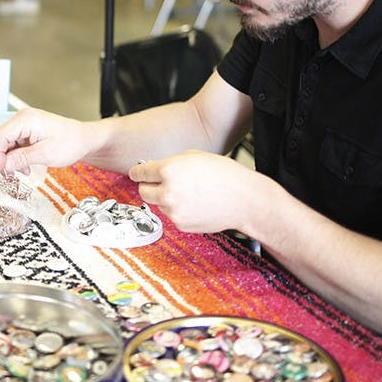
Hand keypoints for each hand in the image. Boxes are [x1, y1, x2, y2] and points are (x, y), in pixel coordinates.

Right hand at [0, 108, 88, 177]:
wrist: (84, 139)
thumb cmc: (71, 142)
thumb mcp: (46, 154)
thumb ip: (22, 158)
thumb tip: (3, 165)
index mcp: (26, 120)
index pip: (0, 136)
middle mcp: (22, 119)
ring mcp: (23, 125)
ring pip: (3, 144)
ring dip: (6, 160)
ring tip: (15, 174)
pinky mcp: (26, 132)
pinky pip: (12, 146)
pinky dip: (14, 158)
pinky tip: (23, 168)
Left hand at [130, 150, 268, 233]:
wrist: (244, 200)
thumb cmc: (224, 175)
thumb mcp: (194, 156)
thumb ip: (170, 162)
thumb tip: (155, 169)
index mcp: (168, 170)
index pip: (140, 172)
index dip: (138, 171)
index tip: (137, 173)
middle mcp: (167, 192)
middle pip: (143, 191)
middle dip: (148, 186)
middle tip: (158, 182)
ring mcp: (173, 211)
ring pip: (158, 204)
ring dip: (165, 198)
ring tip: (188, 192)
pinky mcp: (181, 224)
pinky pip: (171, 215)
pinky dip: (178, 210)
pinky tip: (194, 203)